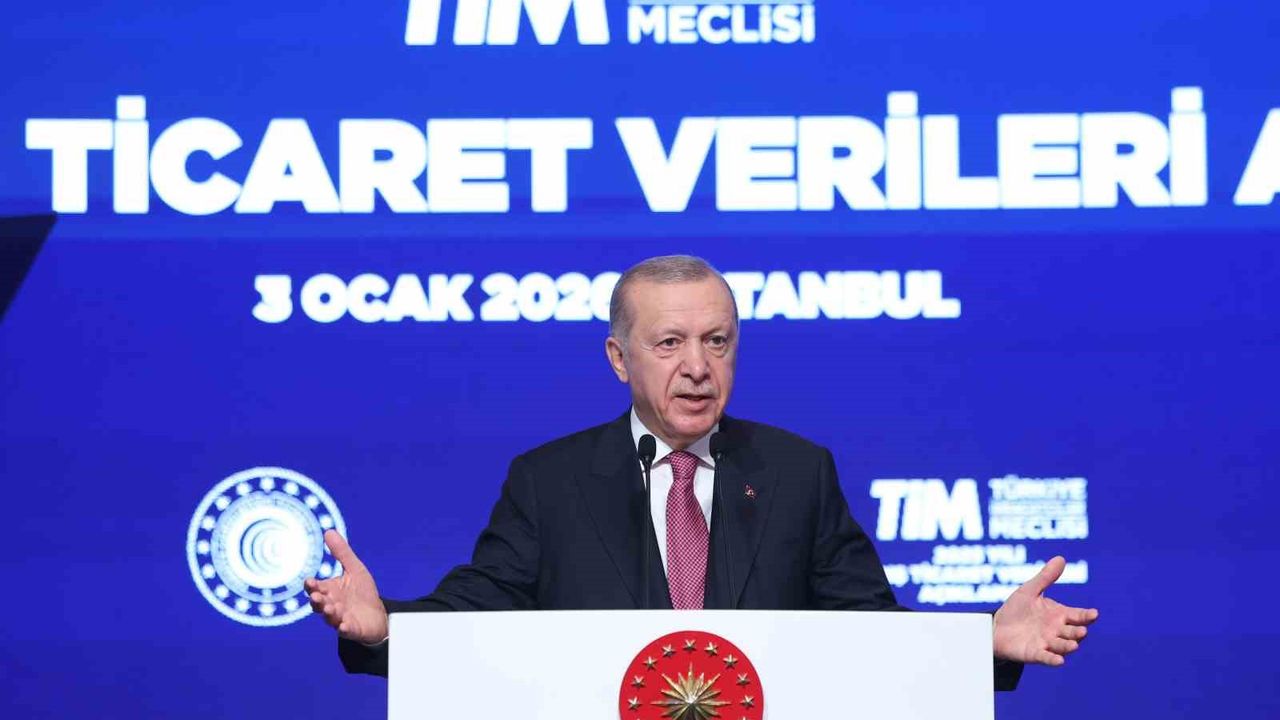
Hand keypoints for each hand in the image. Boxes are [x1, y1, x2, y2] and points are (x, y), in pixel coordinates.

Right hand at [304, 530, 388, 644]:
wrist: (377, 614)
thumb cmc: (362, 592)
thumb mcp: (354, 569)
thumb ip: (341, 553)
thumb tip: (329, 531)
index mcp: (329, 591)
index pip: (316, 588)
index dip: (312, 586)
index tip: (310, 582)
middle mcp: (331, 605)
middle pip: (319, 604)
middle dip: (317, 601)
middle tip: (317, 597)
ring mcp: (340, 618)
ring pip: (330, 617)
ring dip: (329, 613)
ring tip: (330, 608)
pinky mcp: (351, 629)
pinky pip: (346, 630)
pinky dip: (344, 628)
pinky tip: (344, 625)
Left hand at [993, 556, 1097, 665]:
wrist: (996, 627)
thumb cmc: (1016, 609)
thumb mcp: (1030, 591)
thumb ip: (1046, 577)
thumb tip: (1061, 558)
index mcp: (1059, 615)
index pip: (1077, 615)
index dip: (1086, 615)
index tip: (1094, 614)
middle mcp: (1057, 630)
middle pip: (1073, 632)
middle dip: (1078, 632)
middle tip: (1082, 630)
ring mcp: (1047, 643)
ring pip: (1062, 646)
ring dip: (1068, 646)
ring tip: (1073, 645)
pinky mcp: (1035, 653)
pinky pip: (1046, 658)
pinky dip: (1053, 660)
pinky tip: (1059, 661)